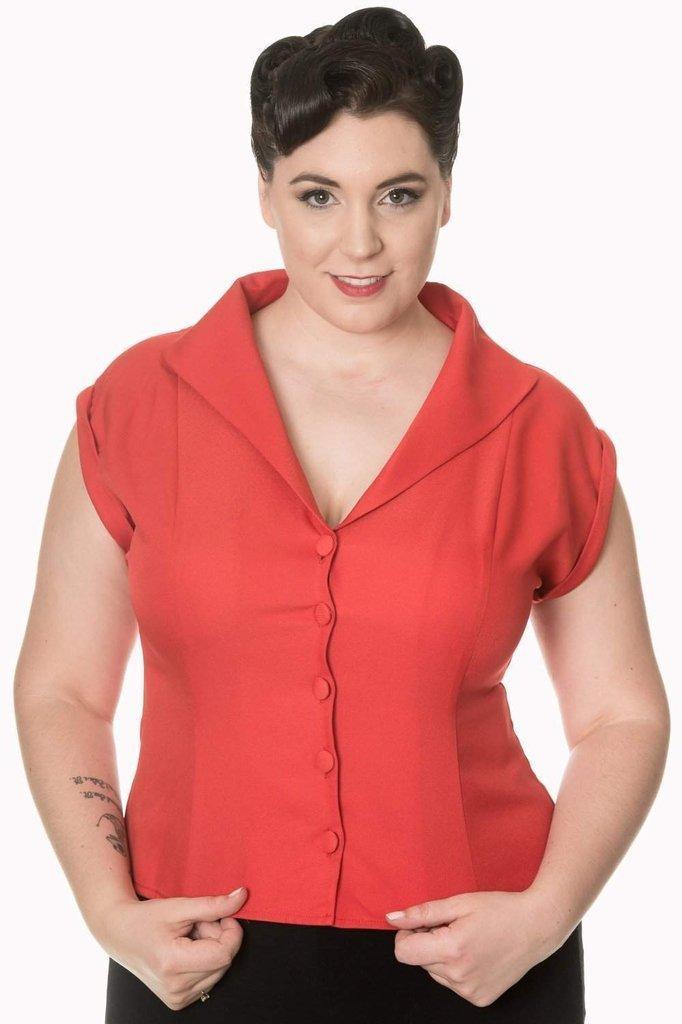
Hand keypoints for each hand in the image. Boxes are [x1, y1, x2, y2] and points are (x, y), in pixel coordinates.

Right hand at [94, 887, 249, 1009]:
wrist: (120, 934)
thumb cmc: (147, 918)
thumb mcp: (179, 906)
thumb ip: (213, 904)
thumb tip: (242, 896)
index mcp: (173, 964)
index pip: (224, 954)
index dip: (232, 932)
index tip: (224, 915)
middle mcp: (175, 988)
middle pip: (223, 962)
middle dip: (219, 937)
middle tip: (198, 923)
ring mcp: (176, 998)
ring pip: (219, 971)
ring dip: (212, 949)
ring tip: (189, 936)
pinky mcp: (178, 1001)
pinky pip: (209, 979)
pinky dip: (205, 961)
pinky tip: (187, 950)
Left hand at [384, 889, 569, 1007]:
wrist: (537, 927)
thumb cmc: (499, 909)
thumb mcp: (459, 902)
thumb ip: (422, 912)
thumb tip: (391, 918)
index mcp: (452, 950)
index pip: (403, 952)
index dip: (407, 934)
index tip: (422, 923)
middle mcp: (459, 977)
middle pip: (419, 961)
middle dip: (428, 942)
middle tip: (454, 926)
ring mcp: (470, 992)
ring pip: (435, 973)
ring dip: (442, 956)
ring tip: (467, 939)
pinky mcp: (480, 1000)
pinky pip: (452, 984)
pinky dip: (457, 969)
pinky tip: (476, 954)